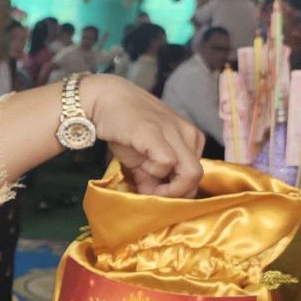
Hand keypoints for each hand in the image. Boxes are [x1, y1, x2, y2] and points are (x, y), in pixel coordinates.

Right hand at [79, 76, 207, 196]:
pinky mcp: (156, 132)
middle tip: (152, 192)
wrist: (104, 99)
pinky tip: (141, 165)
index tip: (155, 190)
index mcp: (190, 138)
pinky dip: (155, 172)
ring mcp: (174, 131)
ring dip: (168, 186)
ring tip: (146, 175)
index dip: (176, 191)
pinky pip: (169, 163)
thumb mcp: (143, 157)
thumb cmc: (124, 127)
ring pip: (192, 173)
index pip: (196, 175)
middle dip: (175, 194)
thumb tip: (154, 200)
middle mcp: (188, 133)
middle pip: (197, 177)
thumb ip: (152, 179)